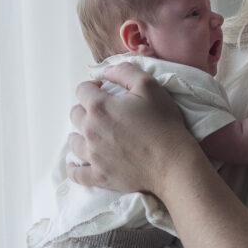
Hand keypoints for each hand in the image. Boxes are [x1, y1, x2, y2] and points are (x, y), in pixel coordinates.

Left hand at [67, 61, 194, 195]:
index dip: (93, 86)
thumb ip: (125, 72)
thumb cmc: (163, 124)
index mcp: (100, 107)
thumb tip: (106, 71)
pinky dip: (74, 167)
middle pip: (75, 114)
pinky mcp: (99, 176)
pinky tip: (75, 164)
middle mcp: (90, 130)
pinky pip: (76, 173)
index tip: (105, 89)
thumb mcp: (150, 86)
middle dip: (86, 109)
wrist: (173, 164)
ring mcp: (93, 155)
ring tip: (92, 134)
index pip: (82, 90)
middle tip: (104, 112)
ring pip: (74, 141)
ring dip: (80, 134)